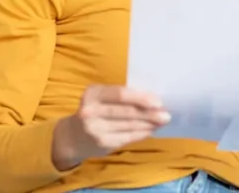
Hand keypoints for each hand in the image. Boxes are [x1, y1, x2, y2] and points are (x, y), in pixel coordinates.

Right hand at [52, 85, 169, 170]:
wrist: (73, 136)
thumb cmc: (95, 110)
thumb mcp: (101, 98)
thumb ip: (121, 97)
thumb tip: (153, 99)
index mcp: (93, 94)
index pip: (120, 95)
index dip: (140, 98)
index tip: (158, 102)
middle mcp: (91, 112)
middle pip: (127, 112)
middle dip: (150, 114)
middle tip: (166, 114)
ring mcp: (96, 130)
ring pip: (130, 126)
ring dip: (149, 124)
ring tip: (162, 121)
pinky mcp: (102, 144)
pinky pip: (128, 138)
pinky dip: (142, 133)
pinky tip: (151, 130)